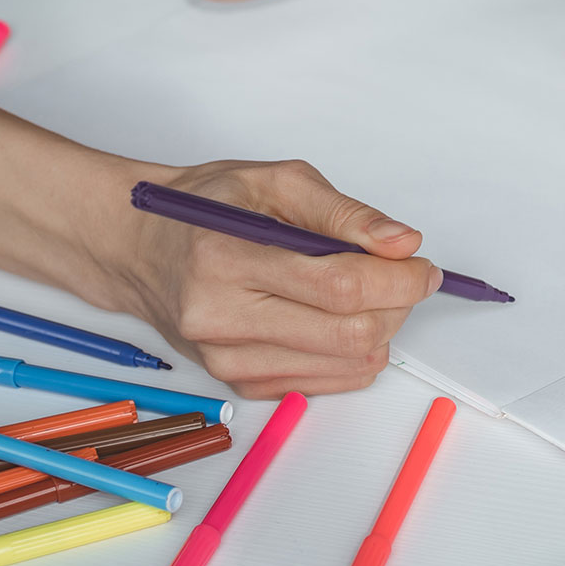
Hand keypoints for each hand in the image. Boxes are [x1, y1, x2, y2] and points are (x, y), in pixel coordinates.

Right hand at [107, 157, 441, 395]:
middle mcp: (221, 319)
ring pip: (342, 364)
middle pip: (346, 333)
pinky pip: (321, 383)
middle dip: (398, 305)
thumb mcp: (273, 181)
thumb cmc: (205, 206)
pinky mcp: (236, 383)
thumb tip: (402, 242)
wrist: (140, 248)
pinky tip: (343, 319)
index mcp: (225, 258)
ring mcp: (226, 360)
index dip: (398, 278)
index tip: (424, 264)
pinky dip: (351, 354)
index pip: (338, 286)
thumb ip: (343, 212)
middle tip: (408, 275)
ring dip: (380, 329)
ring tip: (374, 292)